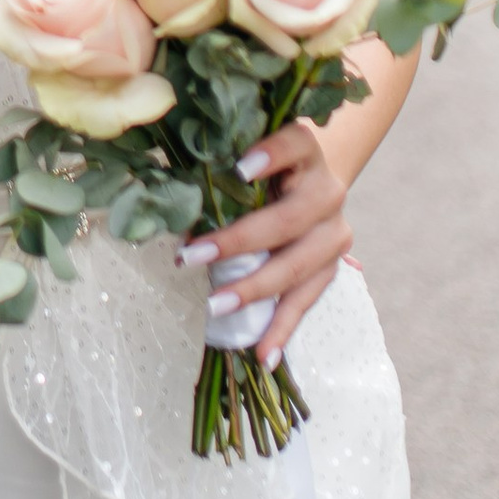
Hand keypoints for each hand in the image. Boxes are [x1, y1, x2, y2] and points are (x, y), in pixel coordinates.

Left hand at [182, 119, 349, 363]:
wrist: (307, 180)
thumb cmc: (258, 166)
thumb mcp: (241, 156)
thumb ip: (215, 170)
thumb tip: (163, 202)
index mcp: (305, 150)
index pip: (295, 144)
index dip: (272, 155)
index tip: (238, 168)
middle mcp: (327, 189)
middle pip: (290, 219)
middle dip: (238, 241)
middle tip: (190, 258)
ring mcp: (335, 231)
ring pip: (300, 265)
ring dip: (255, 289)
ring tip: (216, 307)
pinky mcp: (332, 267)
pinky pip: (306, 301)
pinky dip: (282, 329)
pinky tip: (264, 354)